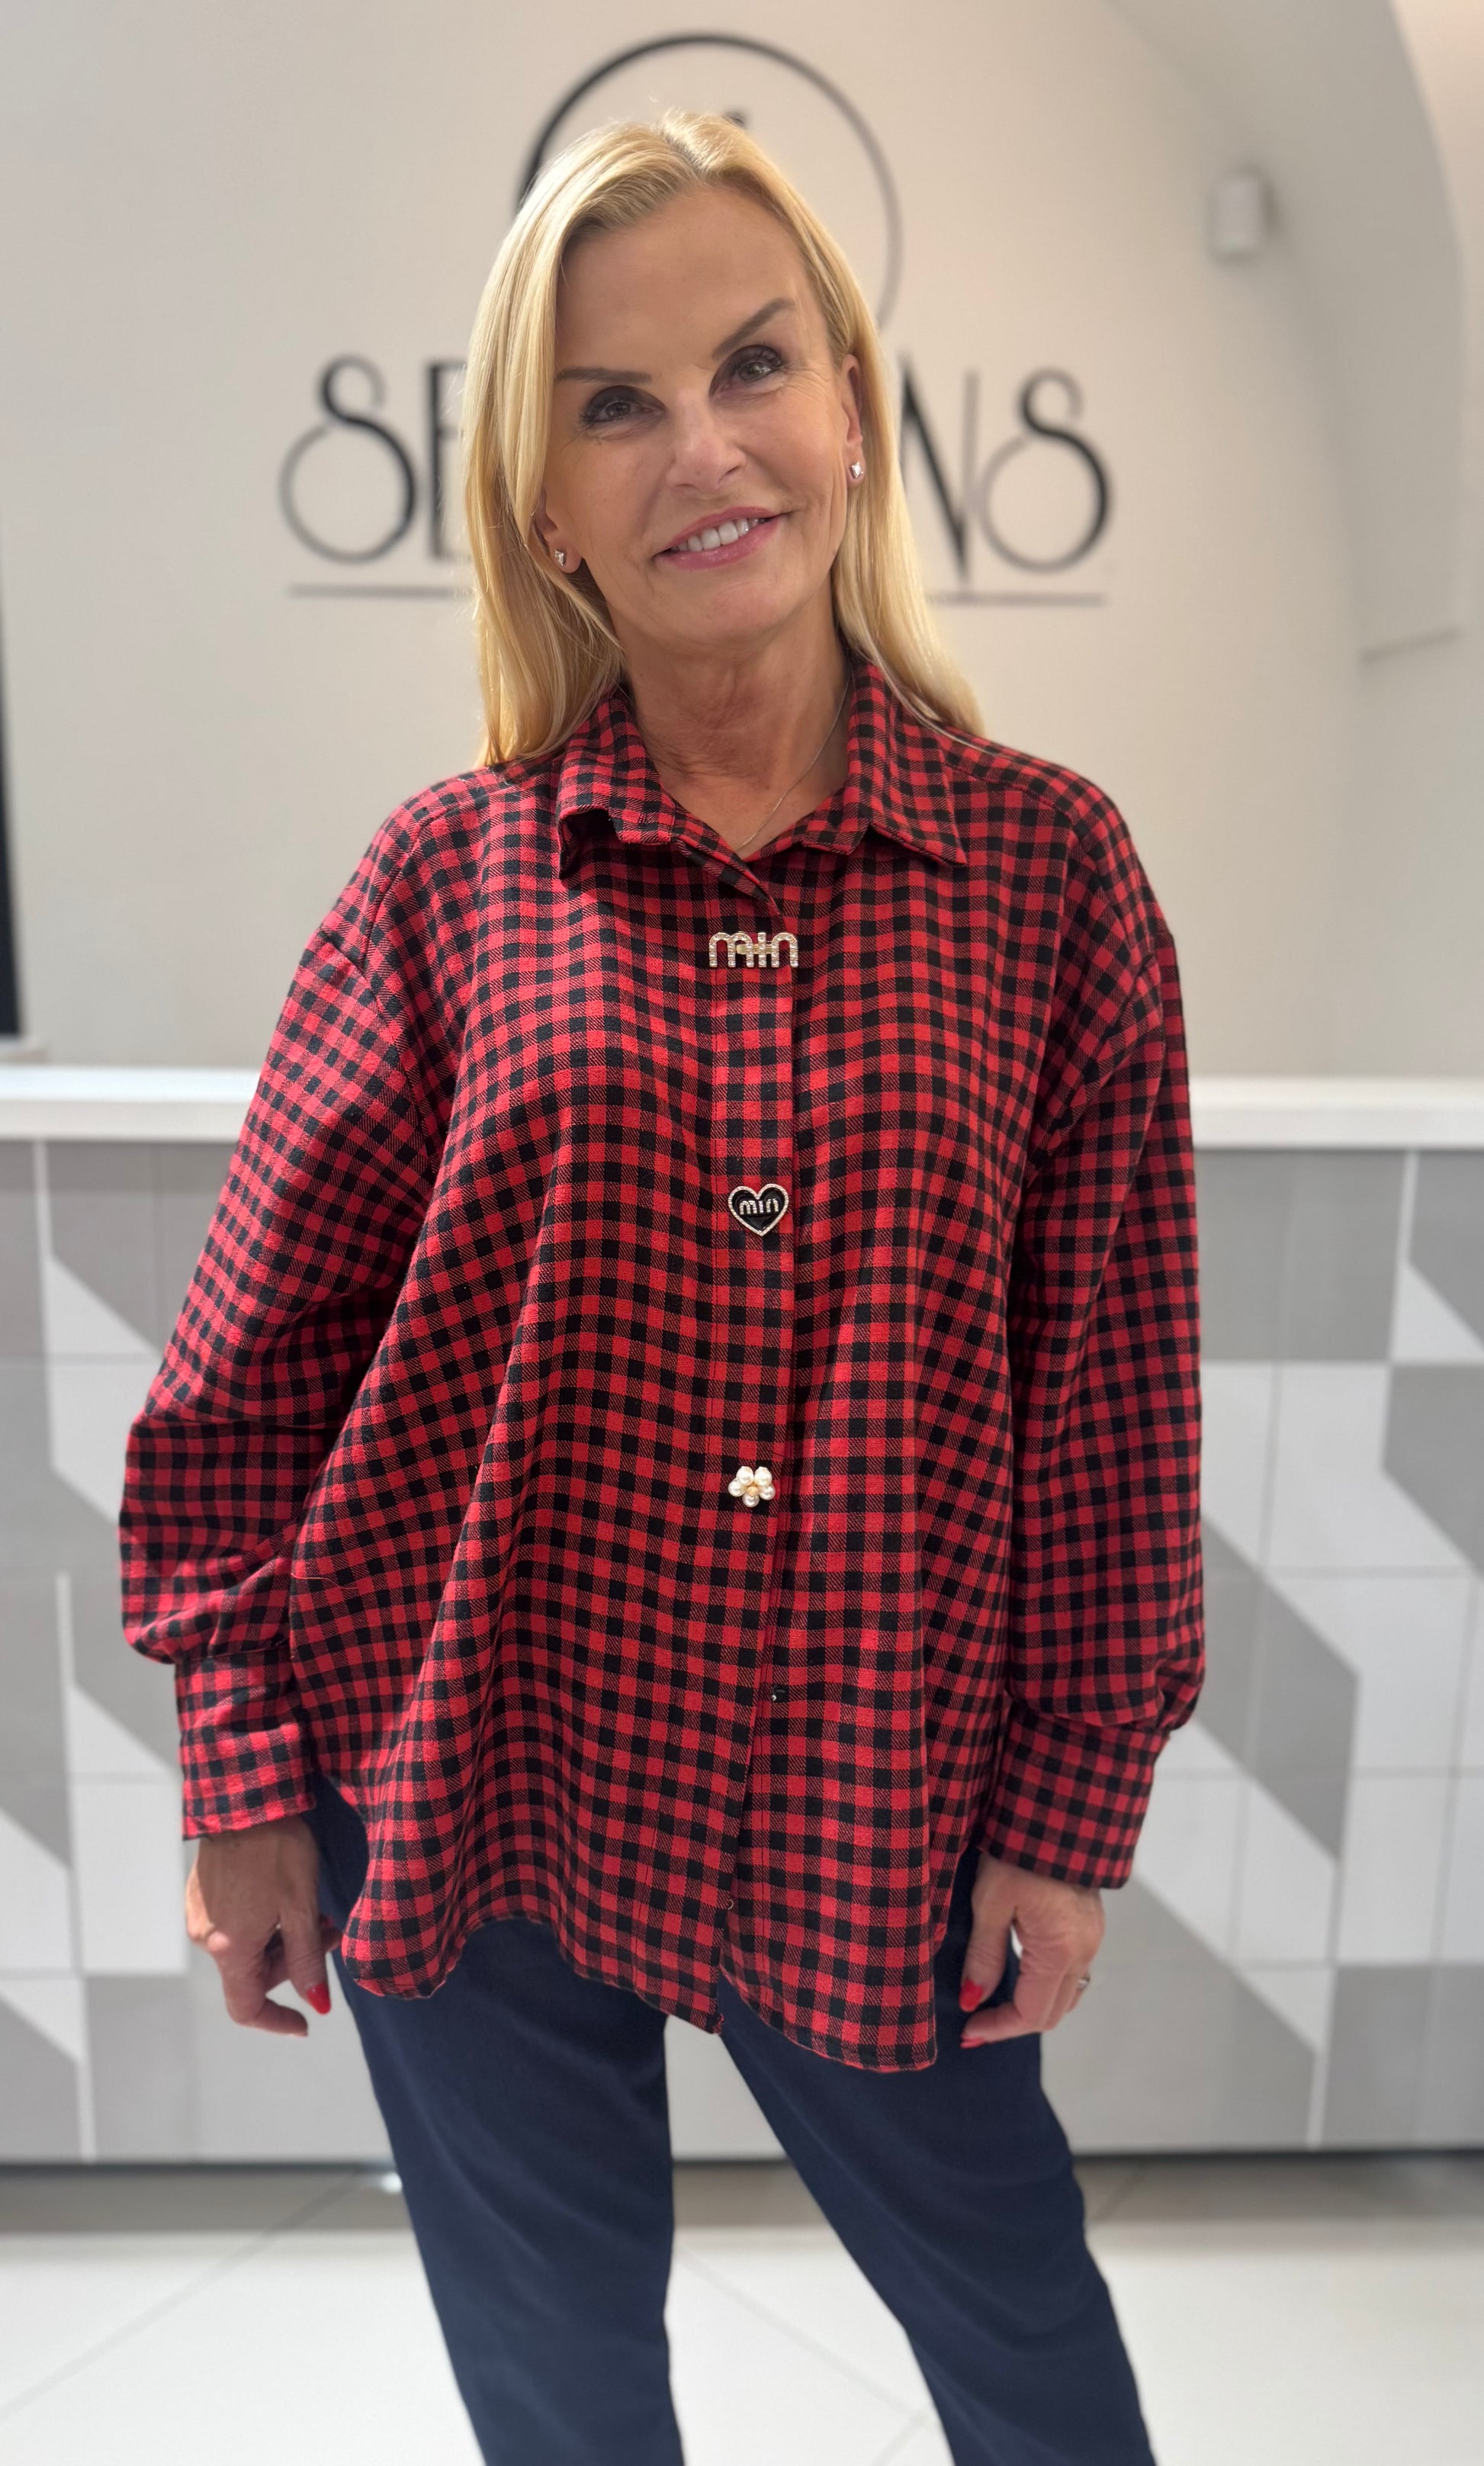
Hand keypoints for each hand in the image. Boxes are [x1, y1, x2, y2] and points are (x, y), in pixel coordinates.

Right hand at [185, 1814, 340, 2036]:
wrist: (244, 1799)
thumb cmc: (276, 1849)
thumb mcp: (301, 1908)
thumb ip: (307, 1960)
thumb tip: (317, 2002)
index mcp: (228, 1948)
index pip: (246, 2009)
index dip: (277, 2021)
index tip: (306, 2020)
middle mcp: (205, 1938)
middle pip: (252, 1975)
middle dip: (294, 1963)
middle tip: (329, 1932)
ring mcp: (200, 1916)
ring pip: (247, 1949)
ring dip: (282, 1940)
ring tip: (314, 1910)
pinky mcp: (201, 1896)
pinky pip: (234, 1927)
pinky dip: (264, 1924)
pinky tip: (286, 1898)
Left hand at [958, 1850, 1103, 2046]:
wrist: (1058, 1806)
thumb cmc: (1017, 1850)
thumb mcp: (990, 1903)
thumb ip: (984, 1956)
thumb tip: (973, 1999)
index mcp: (1060, 1952)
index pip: (1031, 2015)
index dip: (997, 2029)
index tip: (967, 2031)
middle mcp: (1084, 1951)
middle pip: (1054, 2012)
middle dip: (1014, 2023)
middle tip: (976, 2023)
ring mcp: (1093, 1938)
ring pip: (1067, 1994)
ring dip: (1033, 2005)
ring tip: (995, 2002)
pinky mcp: (1091, 1923)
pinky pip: (1073, 1970)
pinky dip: (1047, 1983)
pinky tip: (1020, 1972)